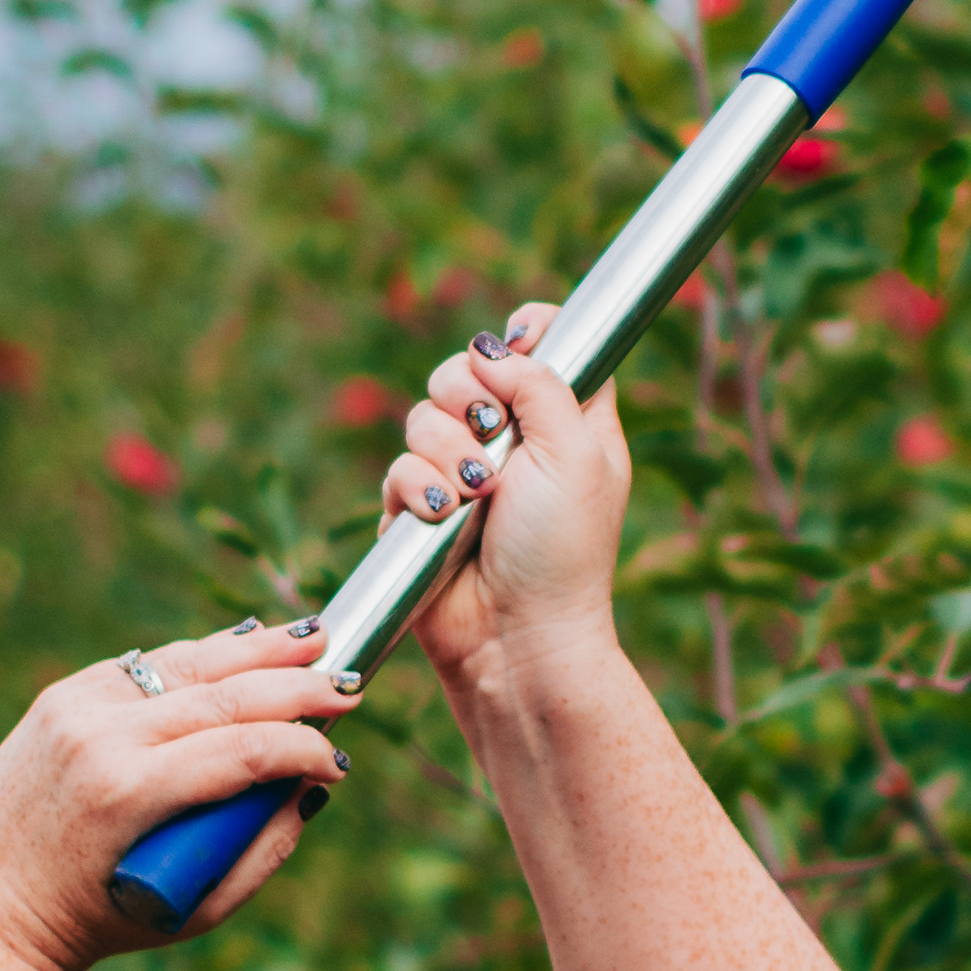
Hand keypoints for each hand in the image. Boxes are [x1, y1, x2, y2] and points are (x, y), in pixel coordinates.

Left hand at [0, 629, 347, 970]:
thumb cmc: (98, 920)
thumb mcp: (191, 914)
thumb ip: (262, 852)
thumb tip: (312, 788)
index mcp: (127, 792)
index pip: (245, 748)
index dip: (305, 748)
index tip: (339, 761)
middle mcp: (99, 737)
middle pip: (226, 693)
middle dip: (299, 686)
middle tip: (351, 686)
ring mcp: (76, 707)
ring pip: (188, 663)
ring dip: (258, 651)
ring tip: (314, 639)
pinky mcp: (64, 695)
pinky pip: (150, 666)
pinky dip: (203, 659)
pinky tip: (247, 648)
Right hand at [384, 303, 633, 719]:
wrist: (516, 636)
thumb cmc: (561, 549)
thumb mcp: (575, 452)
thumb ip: (541, 384)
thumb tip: (495, 345)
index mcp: (568, 418)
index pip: (546, 344)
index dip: (527, 334)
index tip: (519, 341)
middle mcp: (513, 440)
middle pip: (467, 369)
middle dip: (468, 397)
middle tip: (489, 435)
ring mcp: (463, 472)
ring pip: (424, 415)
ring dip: (444, 451)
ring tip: (472, 496)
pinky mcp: (420, 507)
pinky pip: (396, 467)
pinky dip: (415, 486)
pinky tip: (439, 516)